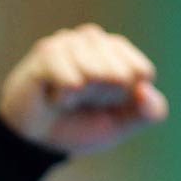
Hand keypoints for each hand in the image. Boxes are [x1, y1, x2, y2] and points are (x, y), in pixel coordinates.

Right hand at [0, 24, 167, 154]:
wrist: (33, 141)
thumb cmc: (76, 126)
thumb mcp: (118, 126)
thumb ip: (146, 112)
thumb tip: (147, 89)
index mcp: (118, 53)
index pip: (141, 72)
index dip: (124, 98)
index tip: (104, 104)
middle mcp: (95, 40)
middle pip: (120, 73)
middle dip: (102, 98)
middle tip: (80, 102)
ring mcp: (70, 42)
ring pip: (96, 72)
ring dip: (81, 97)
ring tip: (65, 99)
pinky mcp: (47, 51)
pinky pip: (71, 78)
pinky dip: (65, 96)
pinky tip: (53, 96)